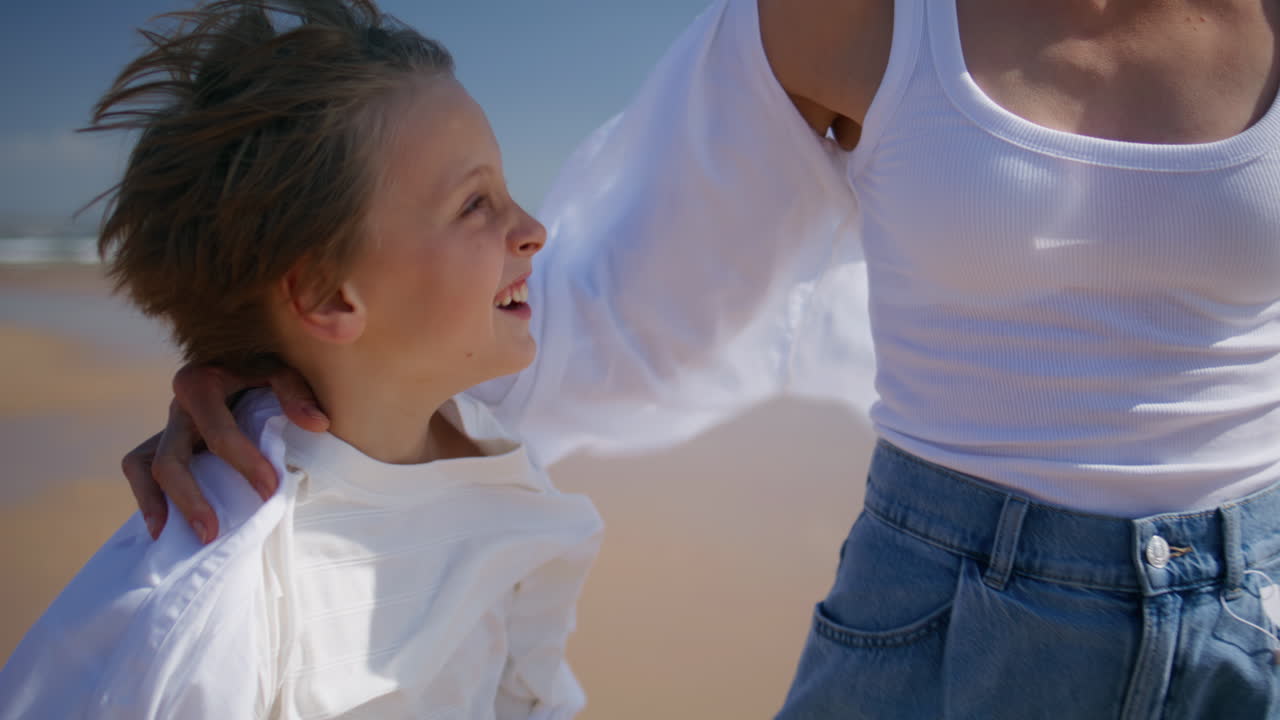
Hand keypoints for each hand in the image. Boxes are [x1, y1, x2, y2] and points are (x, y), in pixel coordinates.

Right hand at [122, 364, 328, 542]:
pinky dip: (145, 496)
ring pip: (142, 466)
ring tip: (169, 537)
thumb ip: (295, 393)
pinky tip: (161, 528)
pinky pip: (138, 468)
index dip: (243, 463)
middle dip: (189, 498)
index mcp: (201, 384)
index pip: (218, 432)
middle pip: (170, 459)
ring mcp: (165, 426)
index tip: (270, 491)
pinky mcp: (160, 441)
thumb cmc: (261, 367)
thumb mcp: (280, 370)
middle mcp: (176, 407)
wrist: (238, 357)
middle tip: (211, 532)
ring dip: (155, 503)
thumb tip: (317, 424)